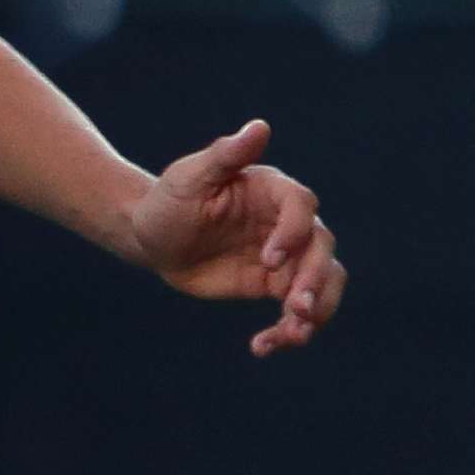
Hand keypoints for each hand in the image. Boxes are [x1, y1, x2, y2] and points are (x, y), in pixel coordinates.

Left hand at [122, 120, 345, 358]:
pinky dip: (288, 331)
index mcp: (273, 191)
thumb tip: (259, 127)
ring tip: (292, 335)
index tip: (269, 260)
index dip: (294, 234)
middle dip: (315, 281)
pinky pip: (297, 309)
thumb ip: (226, 155)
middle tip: (295, 309)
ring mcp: (287, 255)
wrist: (152, 237)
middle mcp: (288, 223)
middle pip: (322, 249)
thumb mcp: (189, 177)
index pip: (303, 208)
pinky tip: (264, 347)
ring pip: (322, 282)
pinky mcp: (275, 285)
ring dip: (316, 310)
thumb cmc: (169, 199)